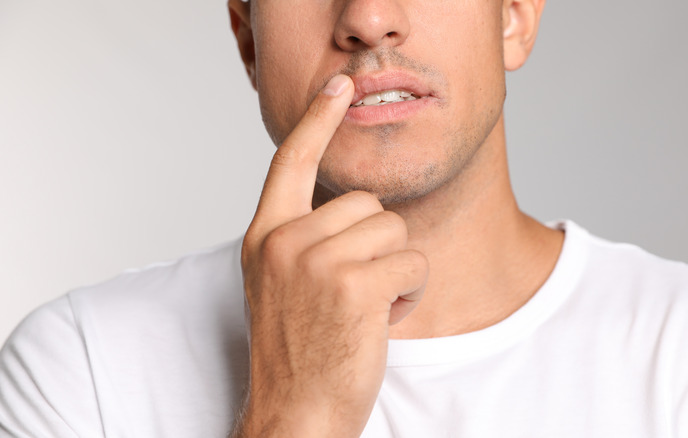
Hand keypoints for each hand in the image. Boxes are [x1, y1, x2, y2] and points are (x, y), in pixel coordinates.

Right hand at [235, 74, 428, 437]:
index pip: (289, 161)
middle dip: (375, 243)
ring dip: (394, 269)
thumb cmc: (296, 353)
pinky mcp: (354, 285)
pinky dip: (409, 293)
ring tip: (367, 307)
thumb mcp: (280, 284)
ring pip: (393, 231)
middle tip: (356, 289)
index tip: (339, 87)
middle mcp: (285, 242)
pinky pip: (412, 263)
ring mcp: (317, 261)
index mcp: (264, 237)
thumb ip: (302, 239)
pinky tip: (383, 320)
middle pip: (365, 203)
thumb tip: (351, 207)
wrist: (295, 415)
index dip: (317, 119)